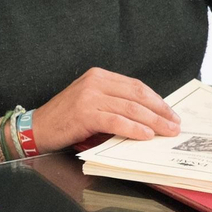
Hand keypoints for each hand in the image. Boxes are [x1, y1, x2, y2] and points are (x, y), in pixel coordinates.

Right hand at [30, 67, 179, 150]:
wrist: (36, 128)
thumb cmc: (64, 119)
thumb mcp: (91, 103)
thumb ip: (115, 104)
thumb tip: (147, 117)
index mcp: (98, 76)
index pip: (136, 86)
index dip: (156, 100)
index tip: (170, 112)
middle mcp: (95, 82)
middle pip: (137, 96)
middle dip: (160, 111)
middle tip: (174, 124)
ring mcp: (90, 97)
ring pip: (131, 108)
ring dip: (153, 122)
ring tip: (166, 132)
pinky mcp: (85, 113)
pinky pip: (117, 121)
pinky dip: (134, 129)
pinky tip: (146, 135)